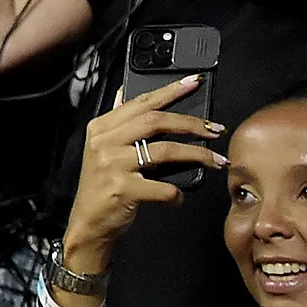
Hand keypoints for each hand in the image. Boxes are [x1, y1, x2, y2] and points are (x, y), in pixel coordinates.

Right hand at [63, 75, 227, 265]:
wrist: (89, 223)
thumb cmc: (102, 186)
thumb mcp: (102, 148)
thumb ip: (117, 121)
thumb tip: (123, 91)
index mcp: (101, 128)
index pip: (141, 102)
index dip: (170, 91)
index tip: (194, 83)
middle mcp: (104, 142)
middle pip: (155, 121)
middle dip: (191, 123)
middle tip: (215, 129)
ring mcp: (112, 165)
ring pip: (165, 151)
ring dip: (197, 155)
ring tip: (216, 160)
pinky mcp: (122, 189)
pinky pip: (163, 187)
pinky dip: (176, 193)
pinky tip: (179, 197)